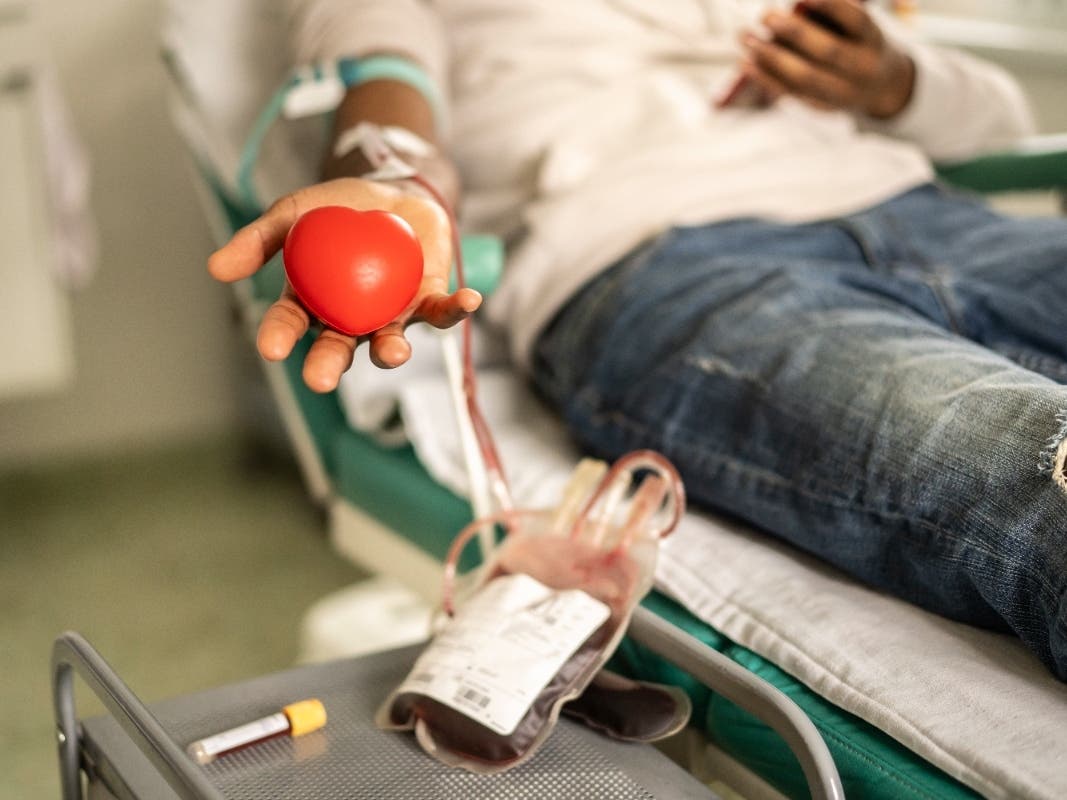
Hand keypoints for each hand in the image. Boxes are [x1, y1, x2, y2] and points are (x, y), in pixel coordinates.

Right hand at [208, 177, 481, 392]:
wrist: (392, 191)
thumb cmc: (339, 207)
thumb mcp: (294, 212)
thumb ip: (258, 238)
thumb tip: (215, 268)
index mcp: (312, 303)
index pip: (289, 324)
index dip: (280, 338)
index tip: (271, 348)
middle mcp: (350, 320)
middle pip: (337, 348)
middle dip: (328, 366)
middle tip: (319, 380)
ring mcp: (390, 316)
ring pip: (389, 342)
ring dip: (391, 351)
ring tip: (391, 352)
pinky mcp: (427, 302)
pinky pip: (441, 313)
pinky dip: (456, 310)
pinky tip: (468, 302)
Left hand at [739, 0, 914, 118]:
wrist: (879, 88)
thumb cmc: (857, 42)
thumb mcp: (854, 25)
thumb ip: (831, 15)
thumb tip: (794, 7)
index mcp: (873, 39)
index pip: (856, 21)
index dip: (832, 7)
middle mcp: (862, 67)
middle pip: (828, 51)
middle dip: (795, 32)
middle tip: (766, 15)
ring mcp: (842, 91)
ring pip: (805, 76)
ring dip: (771, 56)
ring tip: (745, 36)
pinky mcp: (821, 106)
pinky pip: (791, 93)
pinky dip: (765, 78)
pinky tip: (745, 63)